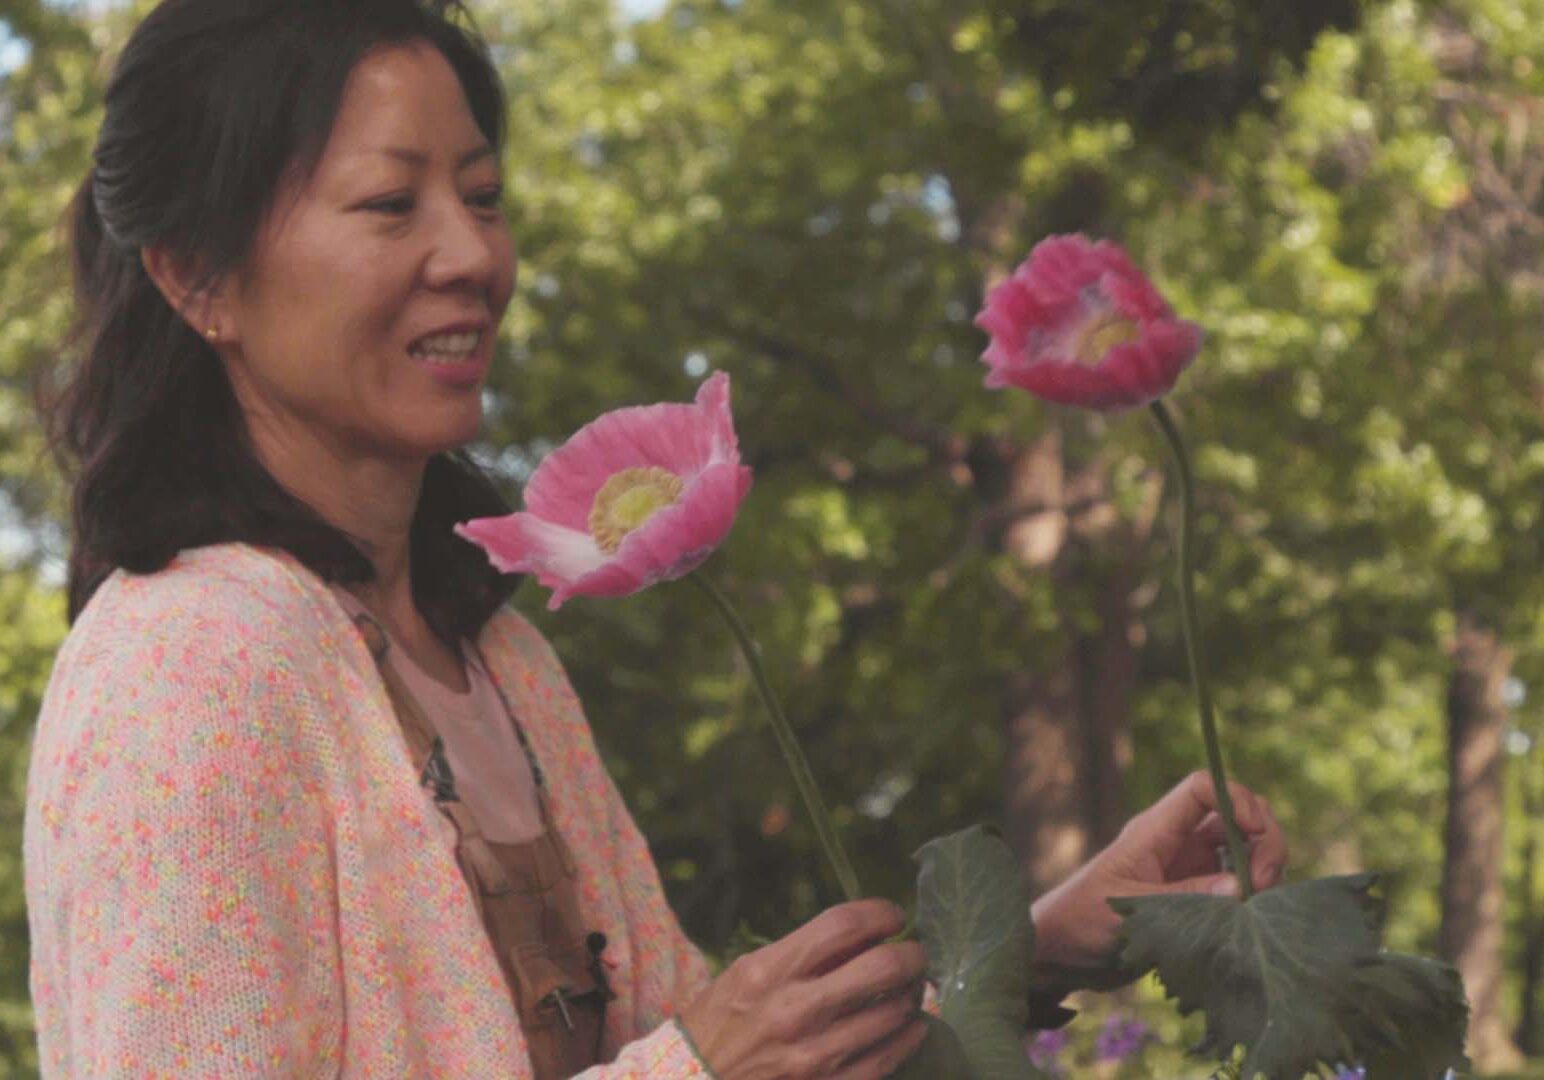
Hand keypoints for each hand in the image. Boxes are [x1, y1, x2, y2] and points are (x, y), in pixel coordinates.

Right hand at [680, 898, 929, 1079]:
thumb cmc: (717, 1026)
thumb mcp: (746, 975)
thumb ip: (801, 955)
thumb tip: (861, 937)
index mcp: (770, 971)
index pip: (845, 925)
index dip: (881, 914)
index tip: (894, 917)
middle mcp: (796, 1010)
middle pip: (883, 967)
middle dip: (912, 955)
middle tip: (914, 954)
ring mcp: (815, 1055)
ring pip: (895, 1013)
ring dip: (912, 995)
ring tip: (909, 989)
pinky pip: (888, 1058)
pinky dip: (908, 1037)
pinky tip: (909, 1026)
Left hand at [1029, 770, 1287, 969]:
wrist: (1060, 953)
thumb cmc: (1082, 921)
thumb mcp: (1132, 908)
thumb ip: (1184, 897)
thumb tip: (1240, 887)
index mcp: (1155, 830)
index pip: (1204, 788)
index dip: (1237, 799)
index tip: (1255, 832)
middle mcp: (1176, 841)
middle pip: (1236, 816)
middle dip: (1263, 841)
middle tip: (1264, 886)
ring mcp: (1188, 868)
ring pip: (1243, 850)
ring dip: (1262, 871)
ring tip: (1257, 908)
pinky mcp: (1194, 896)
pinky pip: (1236, 882)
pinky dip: (1252, 895)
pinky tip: (1249, 920)